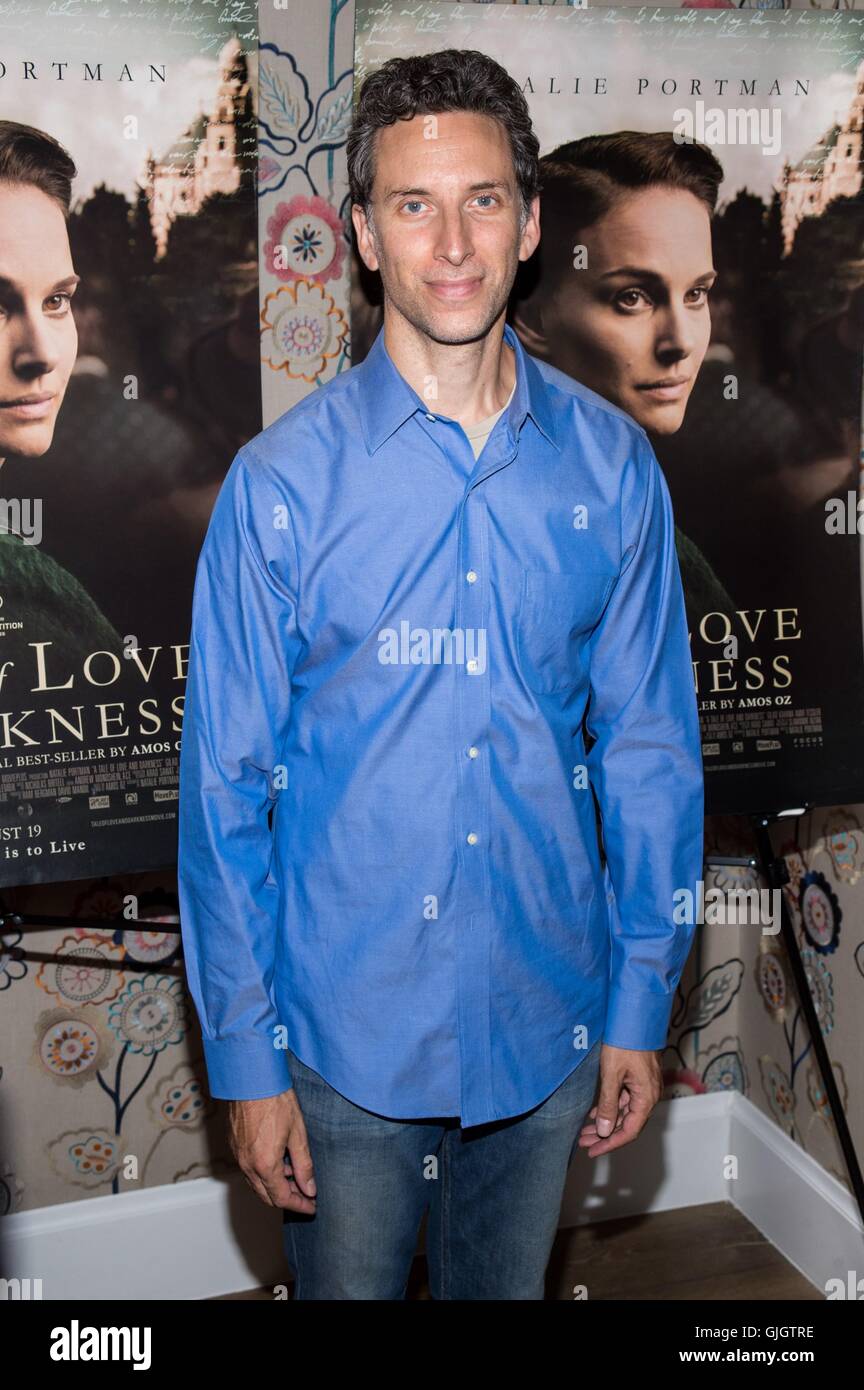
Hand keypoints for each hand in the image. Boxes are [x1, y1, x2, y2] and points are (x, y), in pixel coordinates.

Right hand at [227, 1089, 316, 1212]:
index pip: (282, 1198)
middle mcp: (248, 1165)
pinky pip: (249, 1170)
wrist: (251, 1078)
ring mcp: (238, 1156)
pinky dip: (264, 1173)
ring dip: (275, 1186)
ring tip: (295, 1174)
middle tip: (305, 1193)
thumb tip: (310, 1188)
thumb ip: (304, 1164)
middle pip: (266, 1196)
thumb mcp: (298, 1132)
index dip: (299, 1205)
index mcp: (265, 1164)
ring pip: (256, 1184)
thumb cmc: (275, 1100)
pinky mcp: (234, 1146)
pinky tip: (279, 1160)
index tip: (311, 1207)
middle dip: (287, 1198)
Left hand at [576, 1044, 662, 1157]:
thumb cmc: (625, 1043)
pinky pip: (624, 1101)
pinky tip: (594, 1113)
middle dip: (604, 1135)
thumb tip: (604, 1131)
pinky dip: (609, 1108)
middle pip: (627, 1124)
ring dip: (605, 1122)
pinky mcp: (638, 1080)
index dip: (610, 1143)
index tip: (592, 1151)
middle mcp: (649, 1096)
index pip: (629, 1131)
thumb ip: (608, 1104)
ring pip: (624, 1113)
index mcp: (646, 1098)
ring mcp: (644, 1088)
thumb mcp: (612, 1074)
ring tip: (585, 1131)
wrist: (636, 1018)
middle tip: (583, 1142)